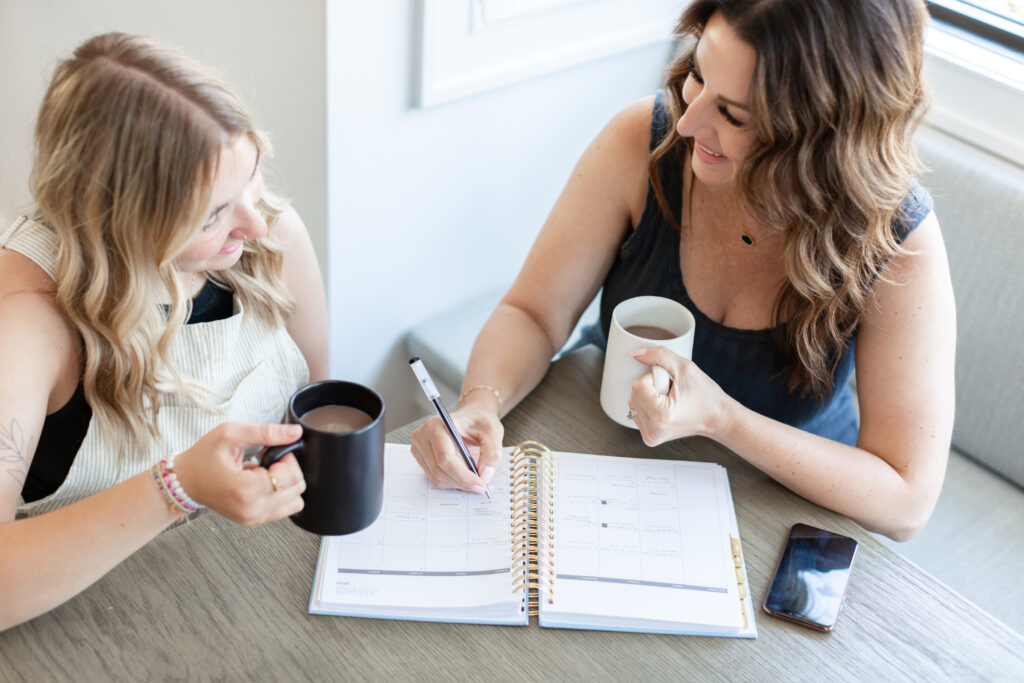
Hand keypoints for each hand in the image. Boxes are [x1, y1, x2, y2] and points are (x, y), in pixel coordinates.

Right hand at [173, 422, 305, 526]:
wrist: (186, 481)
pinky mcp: (253, 521)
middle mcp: (251, 509)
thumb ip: (266, 432)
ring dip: (285, 484)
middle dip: (287, 470)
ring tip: (263, 473)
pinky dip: (280, 495)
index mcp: (245, 489)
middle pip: (297, 489)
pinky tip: (261, 484)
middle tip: (266, 461)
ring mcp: (253, 518)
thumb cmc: (203, 457)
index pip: (291, 476)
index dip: (287, 459)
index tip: (271, 452)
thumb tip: (294, 432)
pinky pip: (285, 510)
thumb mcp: (231, 434)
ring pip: (295, 502)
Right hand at [410, 402, 502, 491]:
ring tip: (476, 479)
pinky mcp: (422, 458)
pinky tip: (466, 476)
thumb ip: (491, 453)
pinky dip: (453, 481)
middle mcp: (422, 436)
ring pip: (438, 478)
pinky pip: (436, 478)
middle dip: (463, 482)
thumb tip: (485, 475)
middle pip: (440, 471)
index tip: (481, 484)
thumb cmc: (479, 421)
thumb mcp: (492, 432)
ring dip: (458, 483)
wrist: (472, 417)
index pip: (445, 458)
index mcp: (436, 425)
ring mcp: (420, 448)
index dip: (463, 476)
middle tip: (482, 485)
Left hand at [628, 347, 732, 446]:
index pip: (638, 386)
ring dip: (649, 396)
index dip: (654, 379)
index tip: (671, 384)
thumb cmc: (705, 395)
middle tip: (672, 392)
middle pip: (633, 394)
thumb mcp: (685, 367)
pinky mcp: (649, 438)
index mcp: (661, 415)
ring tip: (670, 400)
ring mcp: (650, 436)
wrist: (717, 418)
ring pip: (633, 403)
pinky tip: (666, 408)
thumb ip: (658, 355)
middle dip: (651, 388)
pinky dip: (648, 406)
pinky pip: (636, 412)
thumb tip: (635, 354)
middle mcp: (652, 430)